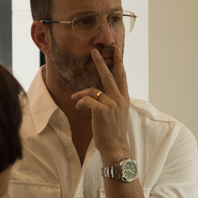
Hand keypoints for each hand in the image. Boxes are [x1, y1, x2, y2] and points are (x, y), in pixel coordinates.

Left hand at [72, 43, 131, 163]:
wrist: (115, 147)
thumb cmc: (113, 131)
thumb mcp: (116, 113)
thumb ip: (112, 100)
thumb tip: (98, 92)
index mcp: (124, 98)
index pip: (122, 77)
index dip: (119, 64)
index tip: (116, 52)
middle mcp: (120, 99)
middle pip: (110, 75)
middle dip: (101, 62)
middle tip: (94, 51)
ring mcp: (112, 104)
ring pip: (93, 89)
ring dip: (81, 93)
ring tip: (74, 97)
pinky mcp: (102, 110)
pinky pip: (87, 100)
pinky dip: (80, 102)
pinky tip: (78, 107)